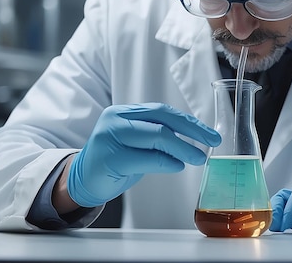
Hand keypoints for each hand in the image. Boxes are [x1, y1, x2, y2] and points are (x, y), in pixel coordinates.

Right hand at [67, 102, 220, 207]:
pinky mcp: (110, 159)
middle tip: (211, 143)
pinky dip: (168, 162)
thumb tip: (194, 137)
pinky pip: (148, 158)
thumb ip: (157, 134)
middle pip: (162, 120)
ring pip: (157, 137)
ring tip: (198, 157)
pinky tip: (179, 166)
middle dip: (192, 131)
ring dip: (183, 148)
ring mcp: (111, 138)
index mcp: (123, 112)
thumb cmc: (114, 160)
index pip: (162, 111)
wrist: (80, 181)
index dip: (189, 121)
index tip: (209, 133)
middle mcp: (116, 120)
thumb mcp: (135, 141)